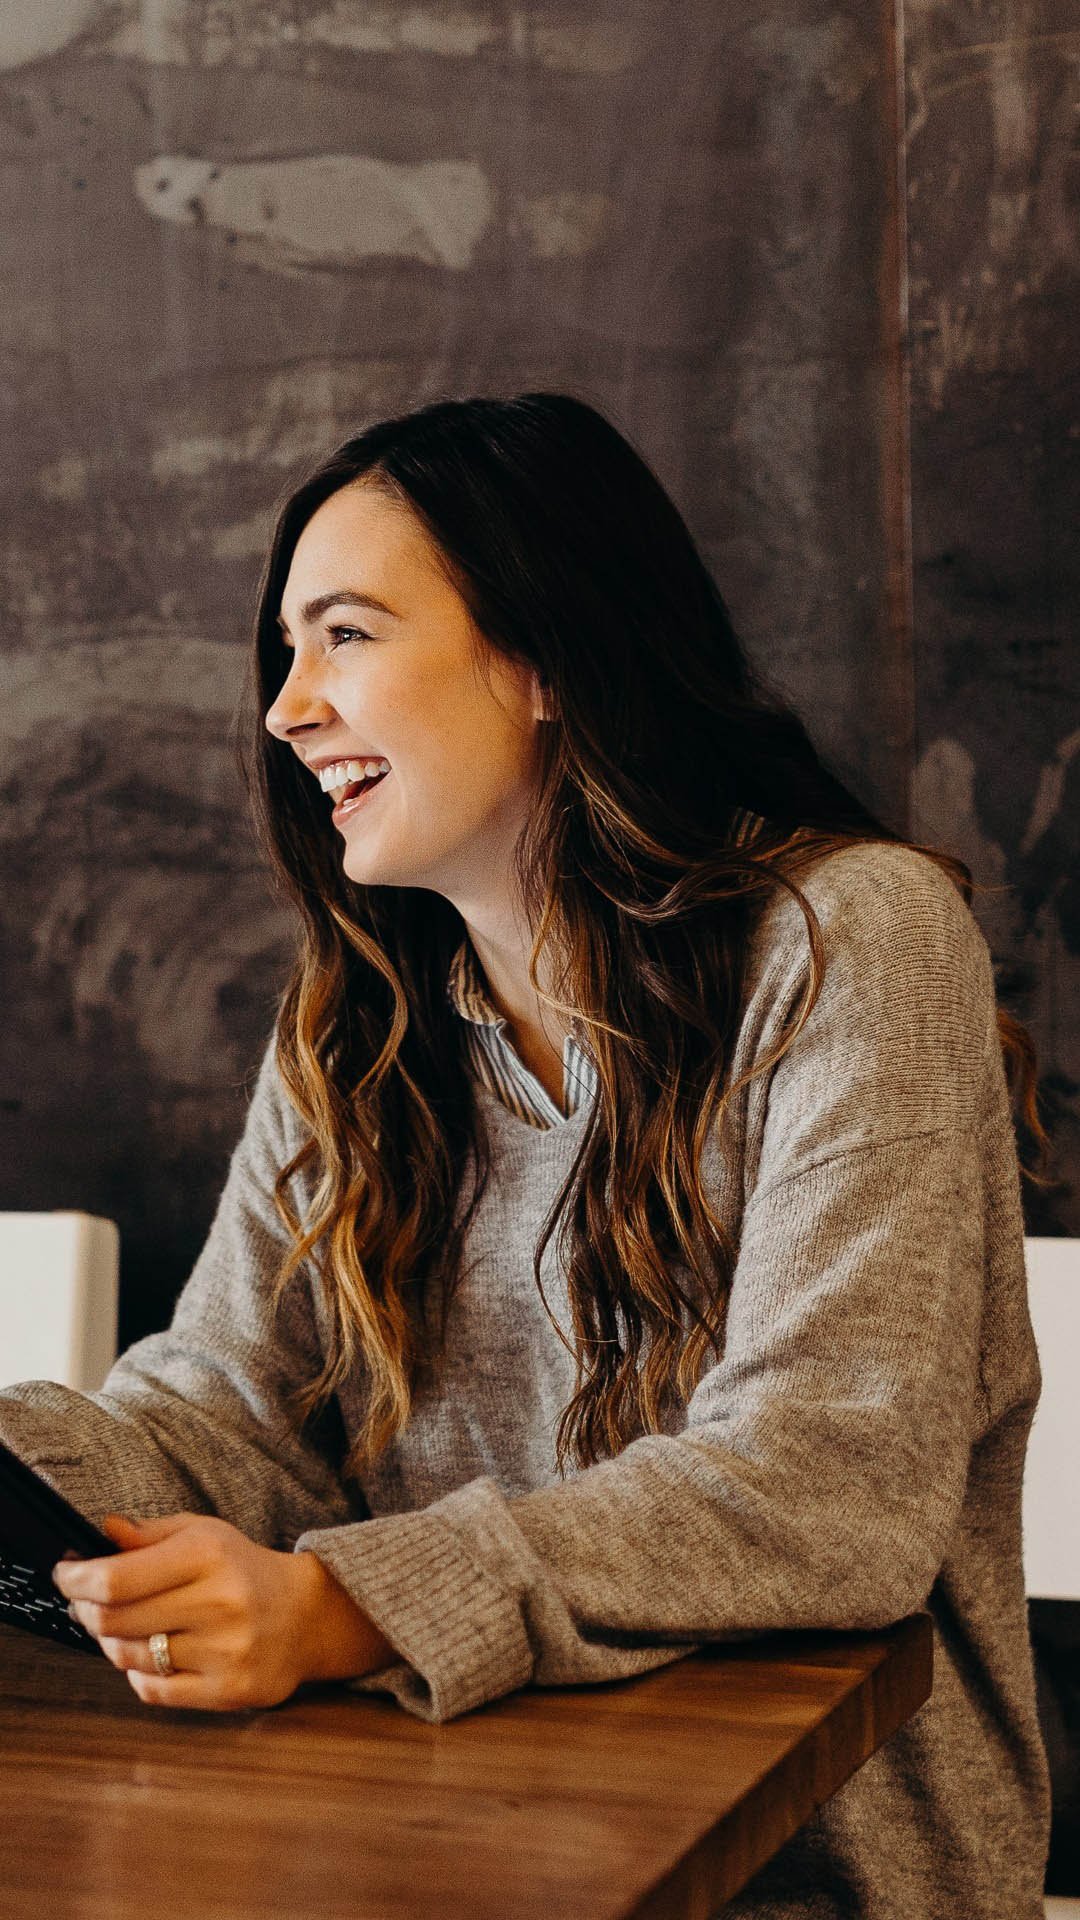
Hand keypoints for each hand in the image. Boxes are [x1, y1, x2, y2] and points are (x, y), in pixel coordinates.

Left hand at [52, 1512, 396, 1710]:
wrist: (306, 1615)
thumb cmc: (244, 1569)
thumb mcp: (203, 1533)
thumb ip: (149, 1534)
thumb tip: (102, 1532)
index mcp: (208, 1555)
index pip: (116, 1578)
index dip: (76, 1581)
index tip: (64, 1576)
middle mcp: (218, 1603)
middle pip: (114, 1621)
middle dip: (85, 1611)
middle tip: (83, 1603)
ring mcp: (224, 1651)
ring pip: (128, 1657)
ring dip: (110, 1642)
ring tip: (122, 1628)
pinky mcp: (228, 1690)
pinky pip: (153, 1690)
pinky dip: (138, 1673)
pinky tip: (149, 1655)